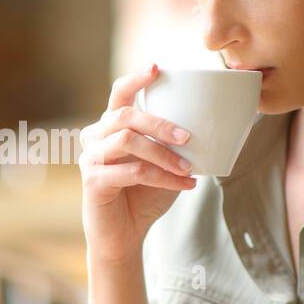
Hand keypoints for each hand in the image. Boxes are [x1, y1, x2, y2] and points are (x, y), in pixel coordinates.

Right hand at [78, 64, 197, 264]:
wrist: (123, 235)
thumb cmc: (143, 196)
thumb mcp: (163, 164)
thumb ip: (173, 144)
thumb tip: (212, 126)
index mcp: (111, 126)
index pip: (119, 94)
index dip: (136, 79)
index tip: (158, 68)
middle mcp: (95, 136)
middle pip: (125, 115)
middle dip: (159, 123)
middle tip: (187, 137)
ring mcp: (91, 158)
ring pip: (127, 141)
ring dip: (162, 153)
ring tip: (187, 168)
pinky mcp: (93, 180)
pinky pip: (131, 171)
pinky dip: (162, 178)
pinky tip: (184, 187)